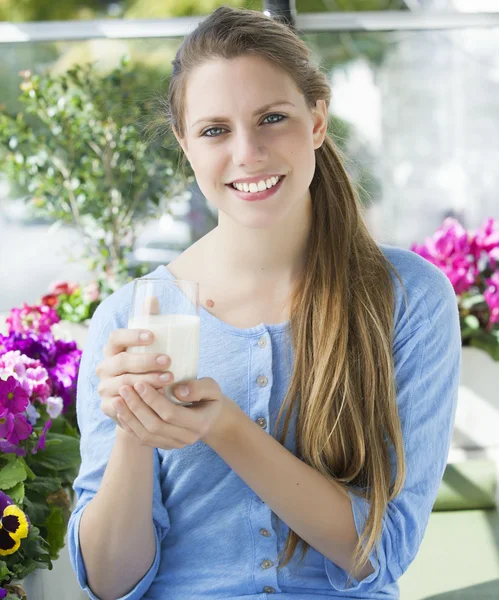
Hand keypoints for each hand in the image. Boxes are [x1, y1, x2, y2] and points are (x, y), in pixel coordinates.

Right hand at [95, 328, 173, 428]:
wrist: (138, 401)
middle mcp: (104, 367)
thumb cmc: (145, 365)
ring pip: (124, 383)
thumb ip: (148, 322)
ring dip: (147, 381)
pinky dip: (139, 401)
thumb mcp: (146, 346)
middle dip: (146, 361)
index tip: (153, 336)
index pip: (116, 337)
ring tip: (169, 379)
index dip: (132, 336)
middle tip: (168, 360)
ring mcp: (104, 388)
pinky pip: (123, 405)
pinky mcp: (108, 407)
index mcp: (112, 349)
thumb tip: (151, 298)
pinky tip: (155, 399)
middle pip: (122, 362)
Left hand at [112, 377, 239, 448]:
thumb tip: (177, 390)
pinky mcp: (164, 446)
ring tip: (117, 399)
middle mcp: (187, 438)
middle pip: (155, 426)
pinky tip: (120, 412)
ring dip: (129, 417)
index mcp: (200, 423)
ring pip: (146, 435)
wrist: (210, 416)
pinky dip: (129, 426)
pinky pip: (142, 440)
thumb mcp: (211, 388)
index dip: (153, 400)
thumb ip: (198, 387)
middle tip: (124, 388)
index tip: (140, 383)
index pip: (171, 414)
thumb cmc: (208, 397)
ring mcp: (174, 445)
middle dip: (137, 407)